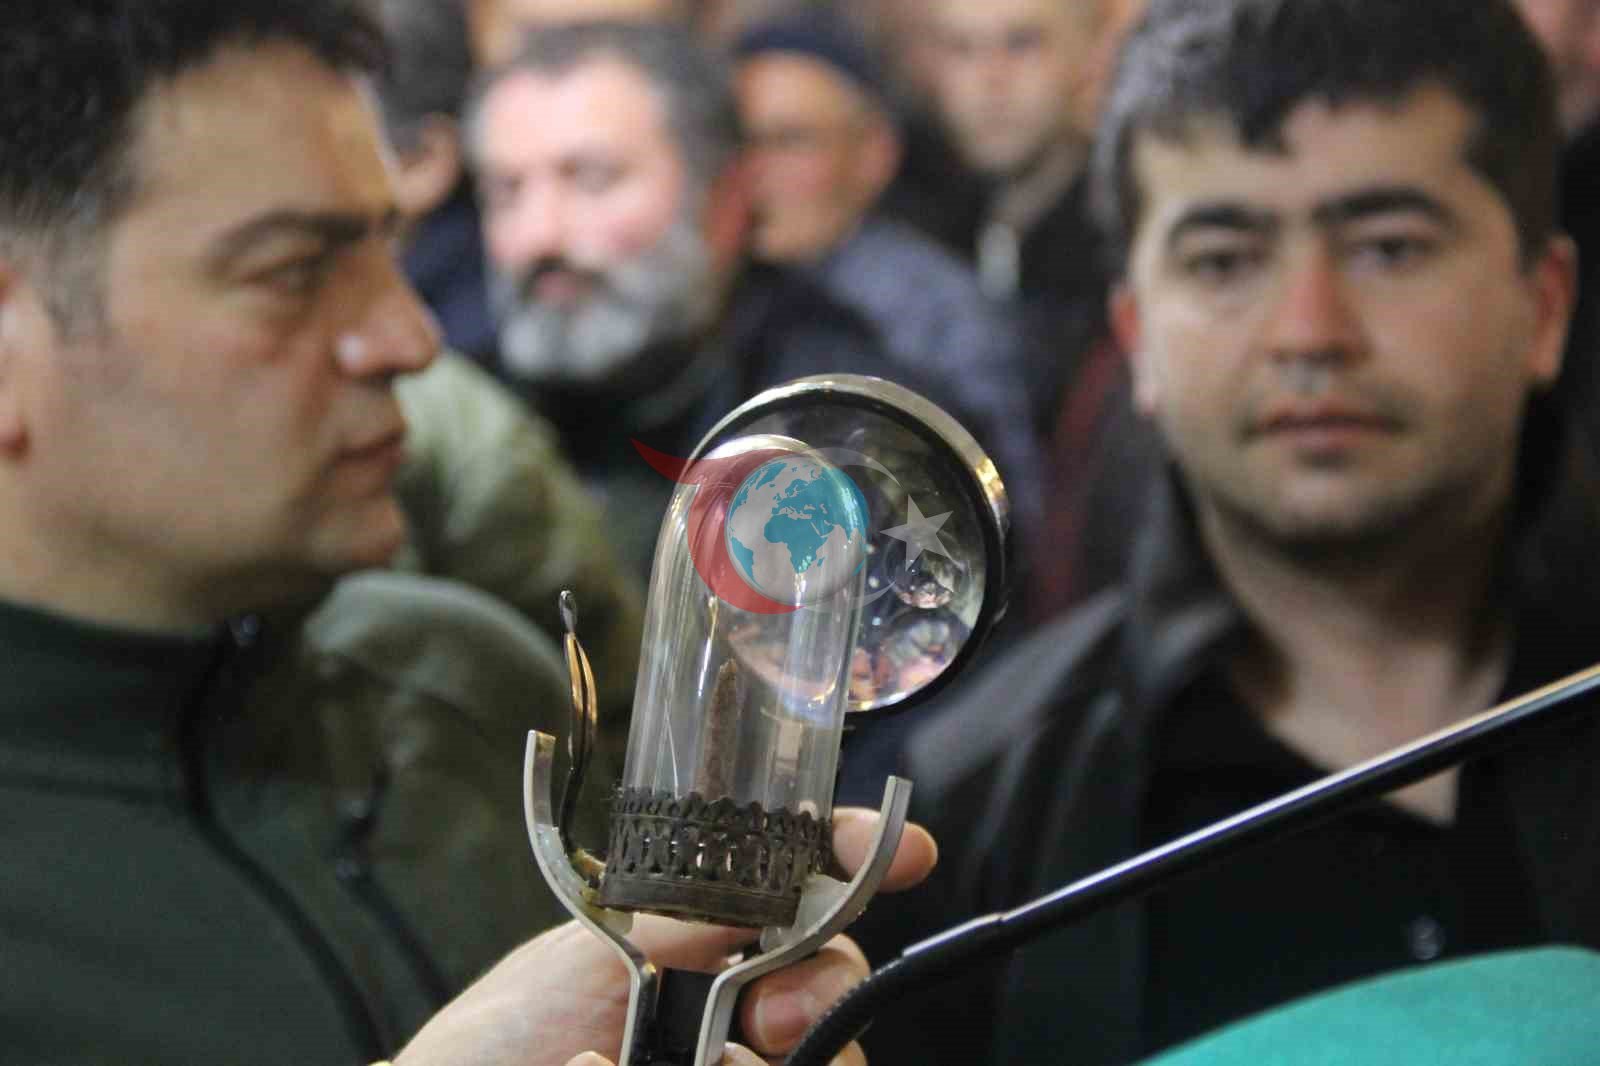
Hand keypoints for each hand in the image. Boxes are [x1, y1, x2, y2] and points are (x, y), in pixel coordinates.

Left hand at [394, 808, 935, 1065]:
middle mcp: (739, 1016)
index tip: (899, 851)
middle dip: (823, 987)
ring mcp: (746, 1065)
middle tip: (767, 1018)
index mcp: (706, 945)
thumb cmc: (500, 1040)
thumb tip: (767, 875)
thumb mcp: (583, 952)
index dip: (862, 862)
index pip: (809, 896)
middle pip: (840, 985)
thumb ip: (678, 912)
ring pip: (833, 1061)